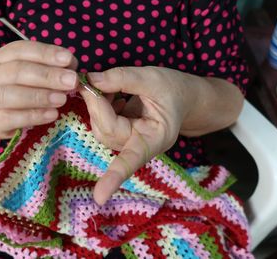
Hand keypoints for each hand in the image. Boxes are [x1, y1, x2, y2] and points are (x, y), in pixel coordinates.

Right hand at [0, 40, 78, 139]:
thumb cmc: (14, 90)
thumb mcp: (27, 74)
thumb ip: (47, 68)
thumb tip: (71, 67)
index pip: (21, 50)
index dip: (46, 53)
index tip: (68, 60)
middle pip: (17, 71)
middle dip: (47, 75)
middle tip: (71, 81)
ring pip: (10, 94)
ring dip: (40, 96)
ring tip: (62, 99)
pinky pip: (11, 118)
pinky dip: (34, 116)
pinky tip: (52, 114)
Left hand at [80, 66, 194, 204]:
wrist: (185, 96)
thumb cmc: (175, 89)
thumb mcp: (152, 79)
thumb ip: (122, 79)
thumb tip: (91, 81)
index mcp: (155, 138)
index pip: (132, 159)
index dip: (115, 176)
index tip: (99, 197)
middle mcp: (140, 145)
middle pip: (108, 133)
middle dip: (97, 106)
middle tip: (91, 82)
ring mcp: (129, 142)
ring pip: (101, 129)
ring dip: (97, 106)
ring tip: (107, 86)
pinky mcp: (121, 135)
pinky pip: (102, 124)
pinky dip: (100, 106)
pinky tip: (110, 94)